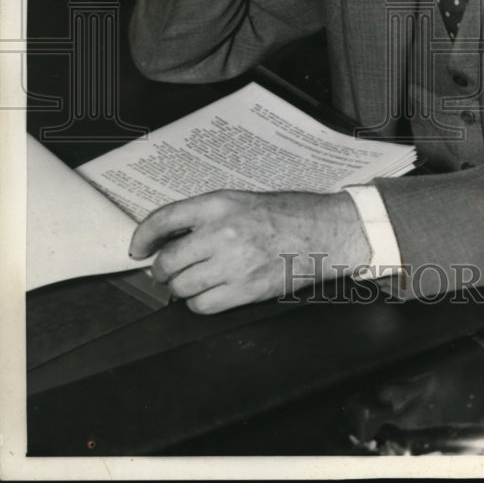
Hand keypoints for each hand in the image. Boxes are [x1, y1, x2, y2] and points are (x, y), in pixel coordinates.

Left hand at [129, 189, 369, 313]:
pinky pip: (203, 306)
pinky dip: (199, 303)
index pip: (164, 219)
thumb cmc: (288, 214)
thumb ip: (207, 216)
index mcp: (219, 203)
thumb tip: (170, 238)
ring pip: (182, 287)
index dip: (143, 236)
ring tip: (193, 281)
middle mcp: (221, 232)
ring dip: (181, 288)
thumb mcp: (242, 201)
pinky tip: (210, 293)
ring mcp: (233, 263)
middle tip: (166, 272)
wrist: (324, 231)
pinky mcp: (245, 289)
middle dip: (162, 271)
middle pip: (168, 262)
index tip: (138, 248)